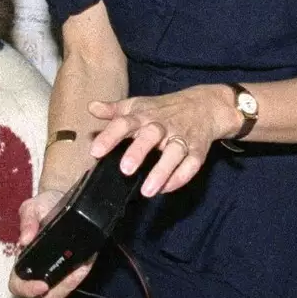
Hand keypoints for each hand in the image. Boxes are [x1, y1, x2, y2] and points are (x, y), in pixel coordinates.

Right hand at [8, 188, 94, 297]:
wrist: (65, 198)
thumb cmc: (44, 205)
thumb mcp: (33, 207)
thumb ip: (27, 221)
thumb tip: (24, 240)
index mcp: (26, 258)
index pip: (18, 283)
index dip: (26, 288)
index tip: (41, 284)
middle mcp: (41, 268)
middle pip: (45, 294)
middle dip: (57, 290)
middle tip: (65, 277)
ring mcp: (60, 269)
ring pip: (63, 290)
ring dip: (71, 283)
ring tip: (79, 268)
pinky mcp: (78, 265)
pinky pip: (78, 278)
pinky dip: (81, 274)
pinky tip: (84, 264)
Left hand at [86, 84, 235, 196]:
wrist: (204, 105)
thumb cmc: (162, 109)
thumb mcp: (137, 105)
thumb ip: (114, 111)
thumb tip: (91, 107)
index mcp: (143, 115)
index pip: (124, 122)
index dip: (109, 136)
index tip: (95, 152)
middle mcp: (163, 126)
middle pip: (151, 136)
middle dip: (139, 152)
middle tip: (125, 170)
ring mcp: (181, 138)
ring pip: (174, 154)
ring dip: (162, 172)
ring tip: (147, 192)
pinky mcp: (197, 151)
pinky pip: (192, 165)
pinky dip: (180, 178)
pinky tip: (165, 189)